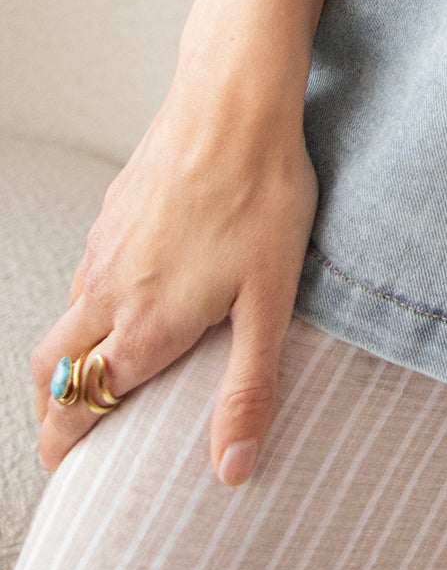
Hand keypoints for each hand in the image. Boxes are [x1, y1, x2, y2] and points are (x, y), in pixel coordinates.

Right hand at [30, 0, 345, 487]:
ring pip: (65, 313)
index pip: (83, 402)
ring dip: (68, 352)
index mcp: (144, 325)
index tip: (61, 467)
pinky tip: (125, 290)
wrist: (235, 99)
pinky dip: (88, 300)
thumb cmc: (262, 194)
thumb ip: (249, 390)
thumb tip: (232, 470)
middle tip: (66, 430)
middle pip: (52, 367)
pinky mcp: (114, 206)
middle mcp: (110, 289)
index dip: (65, 441)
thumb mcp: (271, 302)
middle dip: (52, 406)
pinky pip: (87, 268)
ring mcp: (106, 244)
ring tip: (96, 369)